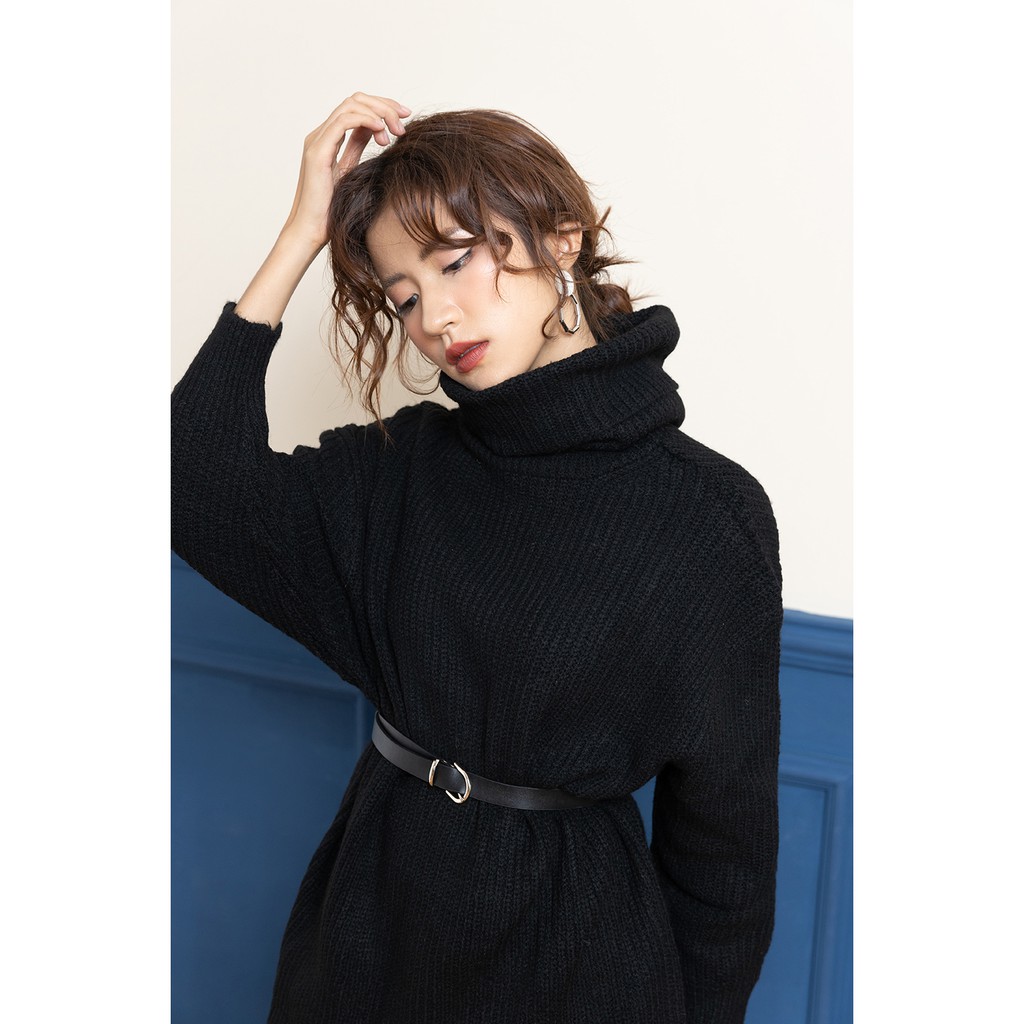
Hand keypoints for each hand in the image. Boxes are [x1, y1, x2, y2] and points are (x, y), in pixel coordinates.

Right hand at [282, 92, 410, 251]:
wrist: (311, 232)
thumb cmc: (331, 211)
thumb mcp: (351, 172)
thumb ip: (358, 149)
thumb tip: (377, 132)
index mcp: (329, 139)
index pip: (357, 108)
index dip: (383, 107)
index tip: (405, 118)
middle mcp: (321, 135)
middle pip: (355, 100)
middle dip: (385, 105)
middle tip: (405, 122)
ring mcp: (317, 141)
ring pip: (351, 106)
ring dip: (379, 113)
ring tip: (395, 132)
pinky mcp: (317, 152)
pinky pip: (344, 122)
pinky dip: (366, 120)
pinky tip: (381, 132)